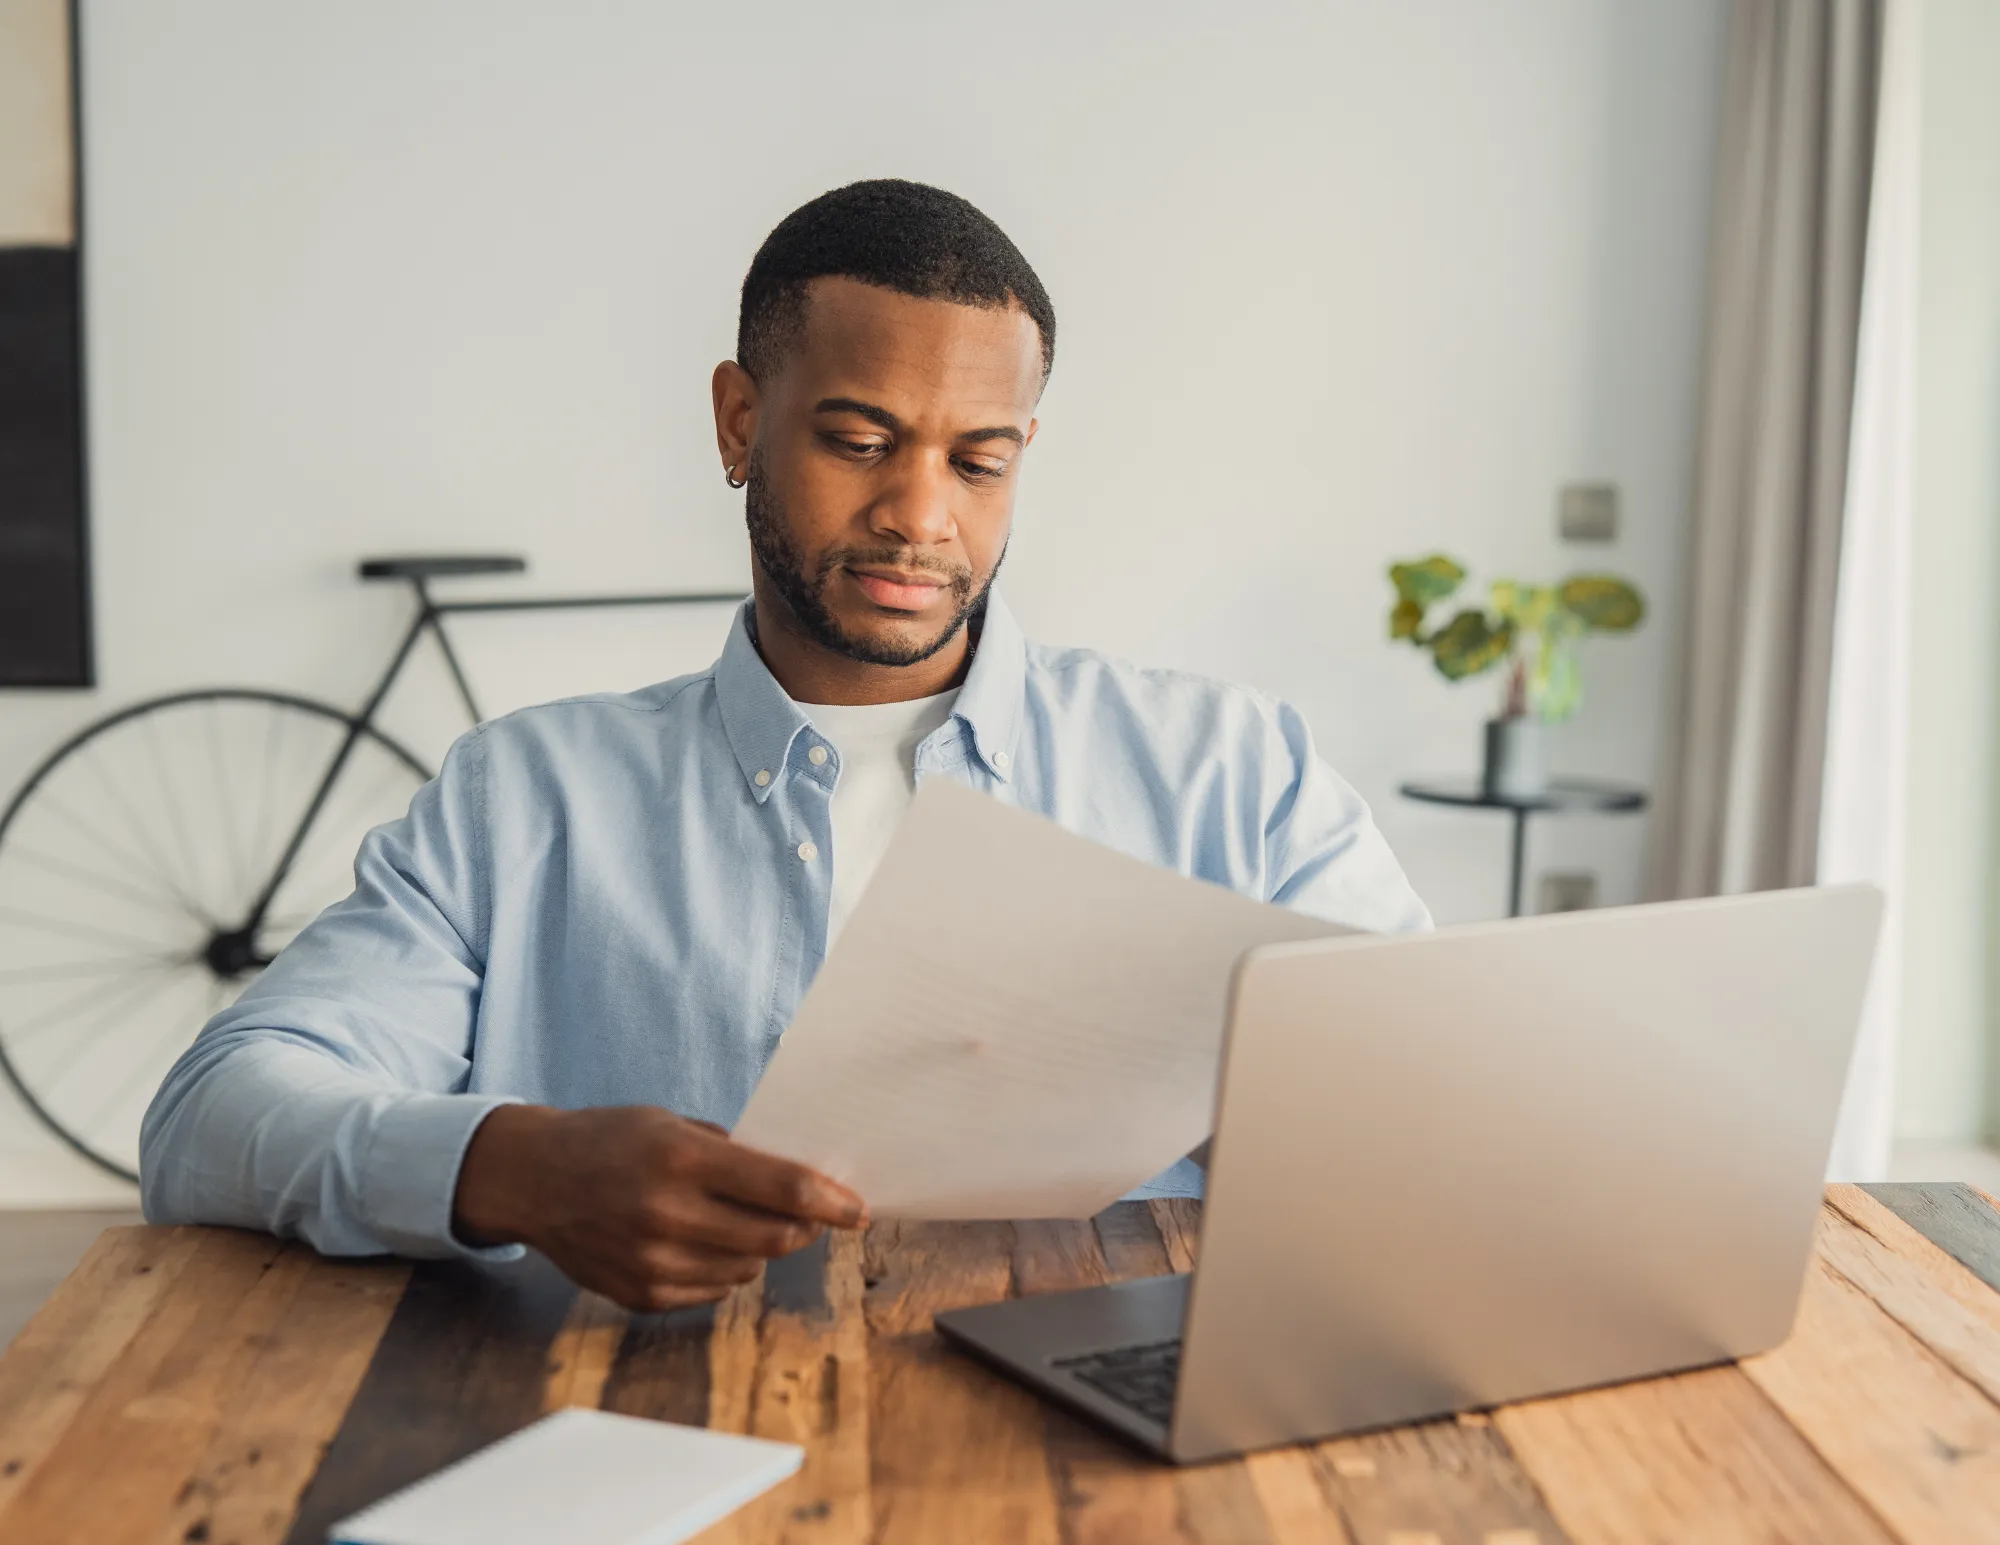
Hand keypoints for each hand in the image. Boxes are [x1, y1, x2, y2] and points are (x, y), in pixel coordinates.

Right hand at [452, 1104, 866, 1311]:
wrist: (533, 1179)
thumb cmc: (610, 1140)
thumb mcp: (672, 1123)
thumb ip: (733, 1153)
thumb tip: (799, 1182)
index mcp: (681, 1159)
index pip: (782, 1189)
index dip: (832, 1202)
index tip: (859, 1210)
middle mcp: (668, 1214)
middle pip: (775, 1237)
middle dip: (804, 1227)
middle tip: (810, 1214)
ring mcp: (653, 1261)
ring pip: (749, 1267)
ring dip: (761, 1246)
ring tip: (737, 1218)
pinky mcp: (641, 1294)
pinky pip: (714, 1290)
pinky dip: (724, 1268)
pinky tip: (702, 1241)